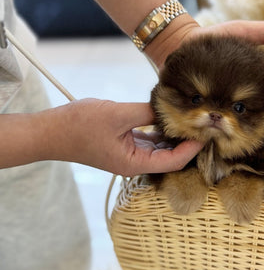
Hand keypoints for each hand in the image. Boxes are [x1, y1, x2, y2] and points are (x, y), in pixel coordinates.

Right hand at [1, 99, 202, 175]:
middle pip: (170, 156)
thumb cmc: (79, 125)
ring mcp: (128, 154)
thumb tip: (170, 105)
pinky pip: (148, 139)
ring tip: (192, 118)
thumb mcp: (118, 114)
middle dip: (188, 141)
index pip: (174, 160)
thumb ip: (147, 111)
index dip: (193, 147)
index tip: (207, 131)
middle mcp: (134, 163)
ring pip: (160, 147)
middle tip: (205, 123)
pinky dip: (160, 129)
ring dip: (174, 134)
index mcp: (134, 163)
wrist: (50, 131)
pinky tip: (170, 115)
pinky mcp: (123, 144)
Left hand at [148, 18, 263, 178]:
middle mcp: (242, 109)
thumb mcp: (242, 33)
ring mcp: (224, 117)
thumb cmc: (213, 41)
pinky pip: (215, 141)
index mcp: (257, 93)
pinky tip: (234, 170)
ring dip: (258, 161)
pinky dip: (225, 156)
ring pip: (244, 143)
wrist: (178, 45)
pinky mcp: (204, 122)